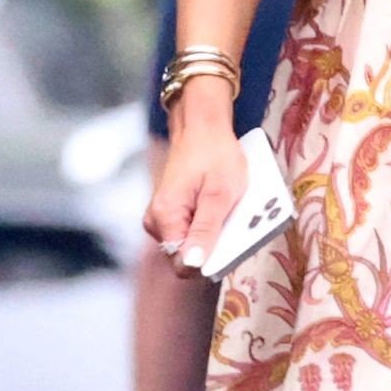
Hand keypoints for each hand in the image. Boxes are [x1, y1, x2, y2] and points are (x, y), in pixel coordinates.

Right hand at [143, 102, 245, 276]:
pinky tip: (220, 204)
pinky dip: (207, 222)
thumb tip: (192, 265)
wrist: (203, 126)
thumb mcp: (219, 194)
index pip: (183, 264)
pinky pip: (190, 228)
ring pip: (190, 242)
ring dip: (212, 232)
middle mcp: (156, 222)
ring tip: (228, 208)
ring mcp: (162, 217)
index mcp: (164, 218)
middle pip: (187, 254)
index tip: (232, 244)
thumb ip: (205, 230)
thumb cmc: (214, 154)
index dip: (210, 260)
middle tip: (234, 221)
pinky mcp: (171, 211)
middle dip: (213, 244)